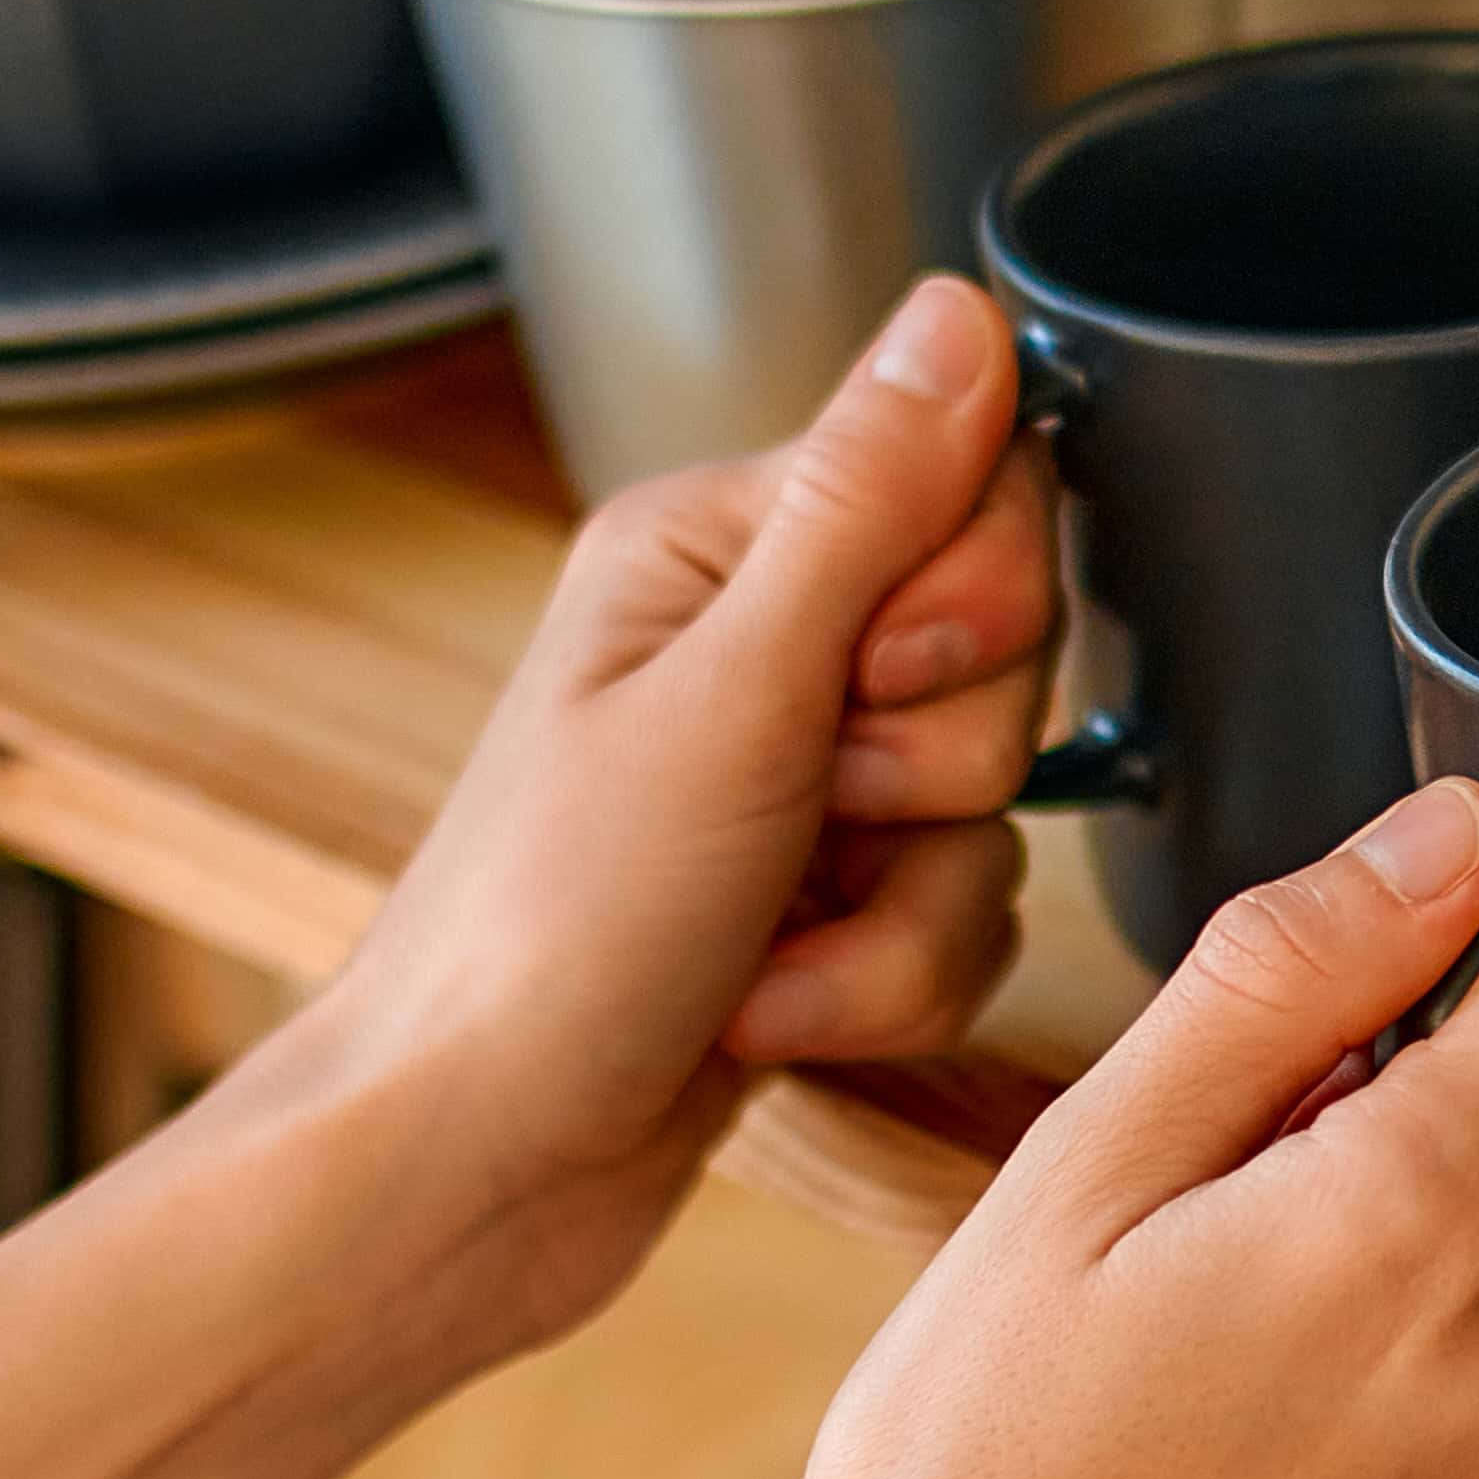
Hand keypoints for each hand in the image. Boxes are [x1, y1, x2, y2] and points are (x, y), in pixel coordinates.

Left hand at [247, 273, 1059, 1362]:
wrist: (469, 1167)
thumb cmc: (545, 934)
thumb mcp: (729, 696)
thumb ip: (867, 501)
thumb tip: (962, 311)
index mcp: (715, 548)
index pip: (976, 489)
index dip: (966, 607)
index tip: (865, 684)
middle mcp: (759, 648)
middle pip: (1008, 655)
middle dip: (933, 773)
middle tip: (803, 814)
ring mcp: (798, 786)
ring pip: (1001, 810)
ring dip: (903, 912)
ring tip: (763, 945)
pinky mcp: (827, 908)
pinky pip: (970, 921)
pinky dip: (888, 988)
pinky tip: (772, 1014)